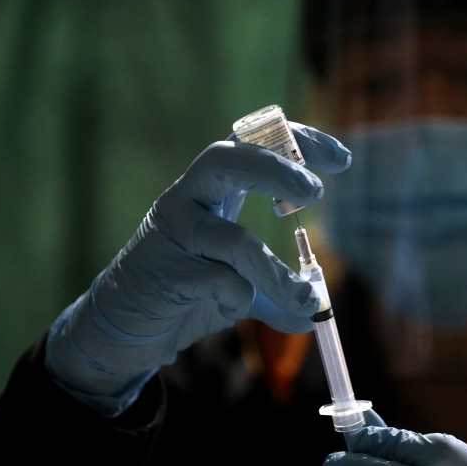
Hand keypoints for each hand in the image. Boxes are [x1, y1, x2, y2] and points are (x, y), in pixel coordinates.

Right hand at [45, 122, 351, 415]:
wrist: (124, 324)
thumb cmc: (184, 292)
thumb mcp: (237, 283)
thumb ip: (274, 289)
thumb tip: (316, 310)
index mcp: (212, 188)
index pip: (253, 142)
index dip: (297, 141)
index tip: (342, 160)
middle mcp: (189, 197)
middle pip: (229, 158)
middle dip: (276, 169)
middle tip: (315, 192)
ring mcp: (173, 231)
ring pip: (235, 240)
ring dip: (278, 275)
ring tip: (306, 300)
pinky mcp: (164, 269)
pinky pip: (219, 282)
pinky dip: (242, 298)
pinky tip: (236, 307)